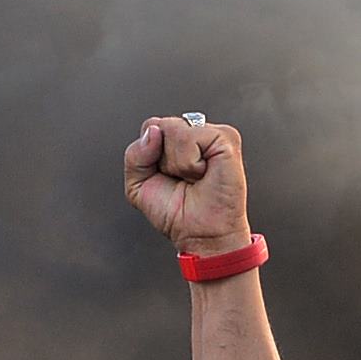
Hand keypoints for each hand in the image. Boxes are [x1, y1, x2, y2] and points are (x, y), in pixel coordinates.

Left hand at [124, 114, 252, 256]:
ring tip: (193, 177)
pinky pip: (190, 137)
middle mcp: (195, 133)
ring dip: (176, 163)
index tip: (165, 176)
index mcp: (176, 140)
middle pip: (158, 126)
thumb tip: (154, 132)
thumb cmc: (178, 213)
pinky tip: (203, 173)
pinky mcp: (226, 138)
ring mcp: (212, 133)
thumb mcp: (138, 185)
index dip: (149, 155)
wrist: (201, 234)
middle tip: (181, 178)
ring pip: (173, 129)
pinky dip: (190, 163)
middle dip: (160, 159)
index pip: (150, 127)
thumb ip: (134, 155)